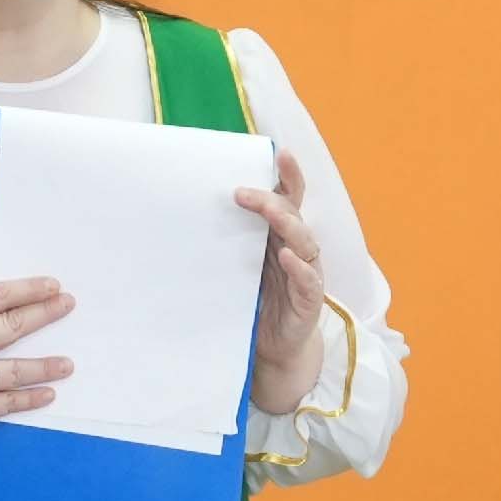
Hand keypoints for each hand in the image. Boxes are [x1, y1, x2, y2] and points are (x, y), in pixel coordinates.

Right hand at [0, 278, 74, 475]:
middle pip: (12, 326)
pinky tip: (47, 392)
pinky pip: (9, 403)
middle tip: (67, 306)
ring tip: (68, 364)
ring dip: (47, 366)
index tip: (51, 286)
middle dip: (45, 314)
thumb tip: (13, 310)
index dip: (27, 290)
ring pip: (17, 369)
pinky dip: (31, 397)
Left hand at [236, 150, 327, 414]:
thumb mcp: (240, 266)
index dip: (288, 175)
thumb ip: (230, 241)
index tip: (279, 152)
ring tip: (270, 213)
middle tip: (243, 193)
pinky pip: (309, 279)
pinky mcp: (310, 299)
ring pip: (304, 240)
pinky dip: (299, 266)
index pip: (289, 198)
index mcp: (281, 237)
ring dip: (286, 224)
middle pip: (293, 214)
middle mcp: (298, 249)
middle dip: (273, 198)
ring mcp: (307, 273)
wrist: (275, 349)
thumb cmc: (258, 302)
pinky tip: (287, 257)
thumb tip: (190, 213)